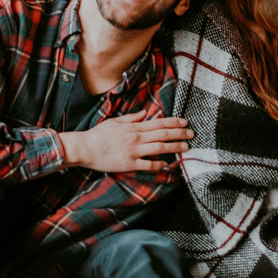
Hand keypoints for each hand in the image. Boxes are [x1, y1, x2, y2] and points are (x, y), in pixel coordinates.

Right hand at [59, 111, 192, 172]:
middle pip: (163, 134)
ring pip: (159, 148)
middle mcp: (136, 138)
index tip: (184, 123)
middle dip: (179, 134)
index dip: (174, 123)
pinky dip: (158, 164)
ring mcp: (133, 151)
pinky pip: (148, 164)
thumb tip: (145, 113)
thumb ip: (132, 118)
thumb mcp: (115, 121)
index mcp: (133, 127)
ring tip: (185, 148)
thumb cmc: (98, 135)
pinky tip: (166, 164)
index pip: (158, 123)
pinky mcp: (129, 164)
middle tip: (192, 134)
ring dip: (174, 147)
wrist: (85, 148)